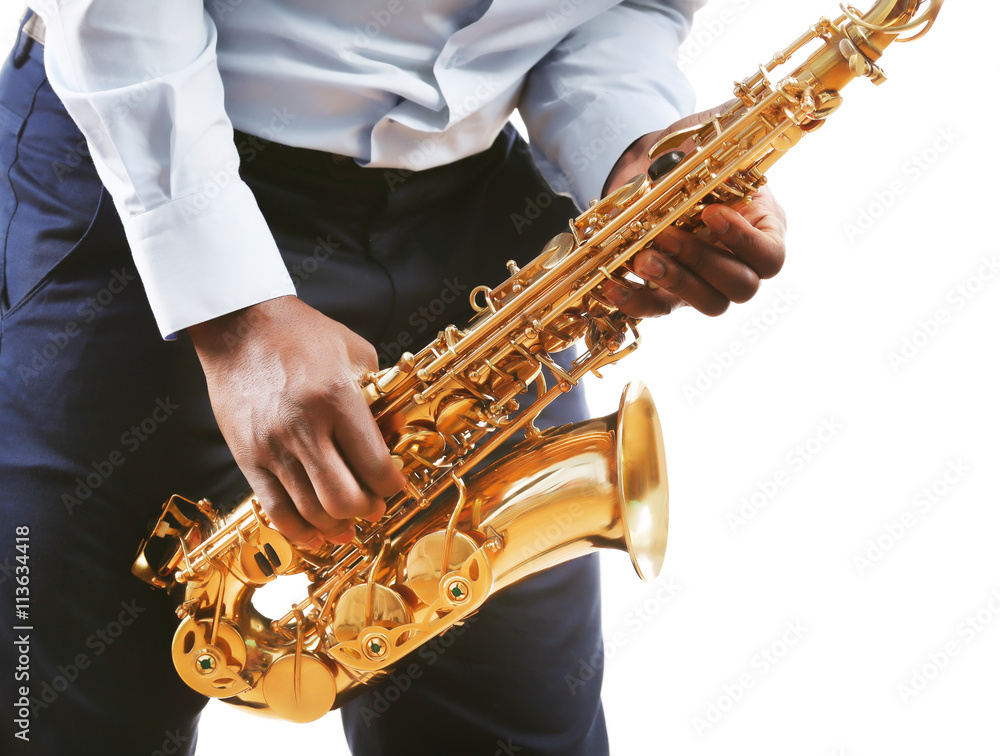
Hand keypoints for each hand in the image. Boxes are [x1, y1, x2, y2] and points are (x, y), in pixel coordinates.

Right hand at [188, 296, 405, 546]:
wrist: (238, 325)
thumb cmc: (301, 334)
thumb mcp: (355, 351)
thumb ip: (380, 394)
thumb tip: (396, 433)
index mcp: (337, 398)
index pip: (374, 465)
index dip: (393, 485)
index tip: (396, 484)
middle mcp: (303, 427)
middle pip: (344, 499)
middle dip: (368, 510)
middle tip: (375, 506)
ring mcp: (272, 446)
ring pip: (310, 511)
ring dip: (337, 525)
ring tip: (349, 522)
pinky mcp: (247, 457)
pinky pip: (274, 509)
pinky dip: (299, 531)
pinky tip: (316, 535)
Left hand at [601, 104, 786, 317]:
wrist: (644, 167)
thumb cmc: (685, 152)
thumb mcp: (708, 134)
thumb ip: (732, 123)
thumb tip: (757, 103)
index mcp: (761, 227)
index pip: (770, 256)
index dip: (745, 243)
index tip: (711, 213)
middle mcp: (738, 261)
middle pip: (741, 287)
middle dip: (702, 262)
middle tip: (666, 236)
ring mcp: (704, 283)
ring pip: (707, 304)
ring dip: (674, 282)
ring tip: (641, 257)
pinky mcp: (666, 294)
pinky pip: (656, 310)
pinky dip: (634, 302)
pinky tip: (611, 284)